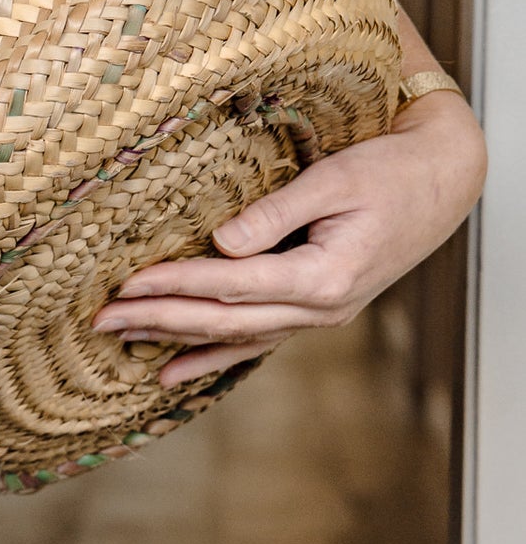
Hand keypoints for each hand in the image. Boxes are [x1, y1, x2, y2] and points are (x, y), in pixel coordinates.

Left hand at [92, 91, 487, 386]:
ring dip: (176, 342)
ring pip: (235, 338)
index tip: (127, 284)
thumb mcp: (334, 180)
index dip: (174, 286)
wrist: (442, 183)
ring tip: (122, 343)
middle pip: (224, 320)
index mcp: (323, 277)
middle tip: (102, 320)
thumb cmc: (391, 173)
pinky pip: (256, 340)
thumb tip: (219, 241)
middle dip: (158, 320)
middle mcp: (320, 309)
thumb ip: (275, 212)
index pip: (230, 285)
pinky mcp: (315, 310)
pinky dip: (214, 355)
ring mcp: (319, 317)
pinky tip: (175, 371)